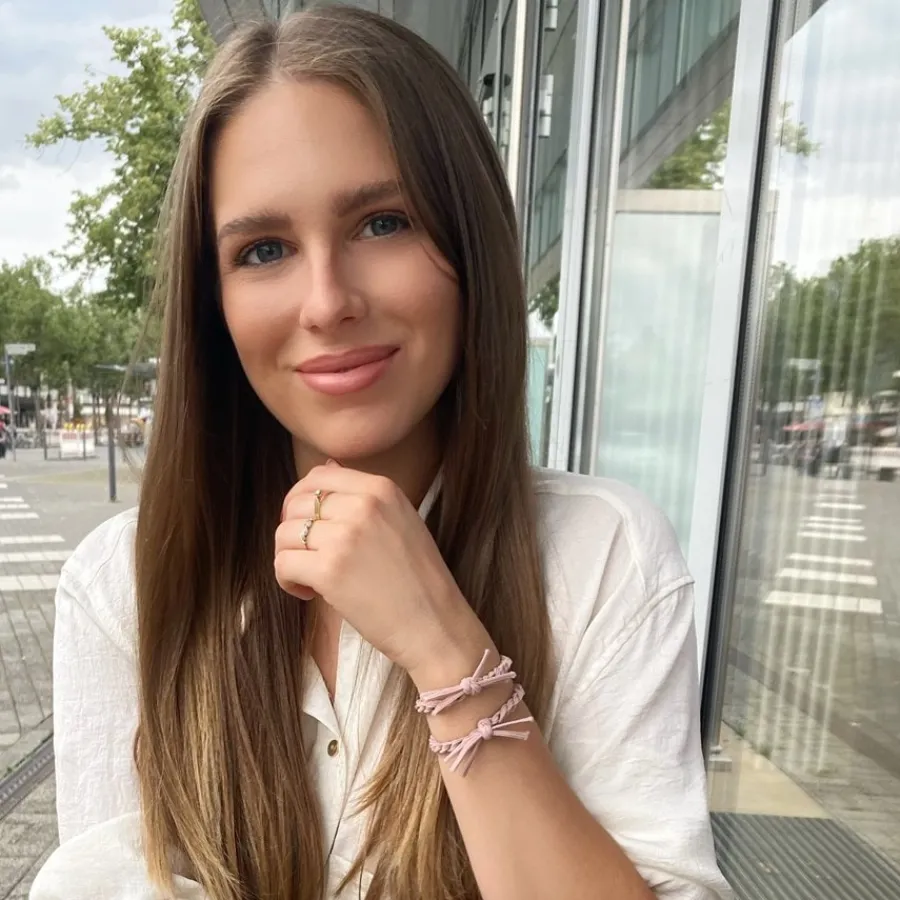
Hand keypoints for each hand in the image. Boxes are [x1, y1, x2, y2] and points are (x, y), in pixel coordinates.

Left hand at [274, 464, 486, 676]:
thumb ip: (365, 495)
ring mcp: (345, 536)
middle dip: (292, 531)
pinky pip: (283, 564)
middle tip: (306, 555)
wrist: (435, 624)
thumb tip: (328, 465)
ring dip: (288, 557)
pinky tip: (308, 593)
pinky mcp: (329, 570)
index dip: (300, 499)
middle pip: (296, 504)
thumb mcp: (401, 520)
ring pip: (284, 533)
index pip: (319, 475)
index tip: (305, 524)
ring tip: (309, 578)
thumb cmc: (420, 580)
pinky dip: (287, 581)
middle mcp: (363, 505)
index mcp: (382, 489)